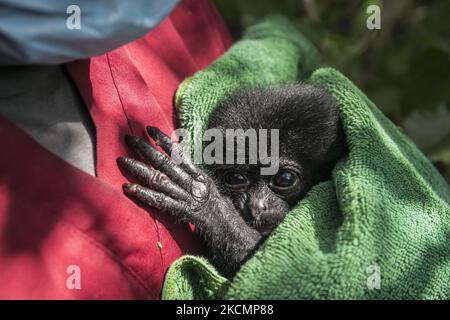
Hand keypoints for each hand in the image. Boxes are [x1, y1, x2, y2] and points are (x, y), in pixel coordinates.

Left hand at [117, 126, 261, 273]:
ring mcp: (186, 196)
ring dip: (139, 168)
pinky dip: (143, 193)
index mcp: (199, 175)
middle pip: (165, 162)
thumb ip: (194, 176)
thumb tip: (181, 164)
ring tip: (122, 159)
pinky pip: (159, 201)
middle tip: (128, 137)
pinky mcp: (181, 210)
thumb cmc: (220, 209)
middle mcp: (192, 182)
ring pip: (159, 179)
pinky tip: (128, 188)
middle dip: (145, 149)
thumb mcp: (209, 187)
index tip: (149, 129)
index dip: (164, 140)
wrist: (228, 228)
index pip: (179, 153)